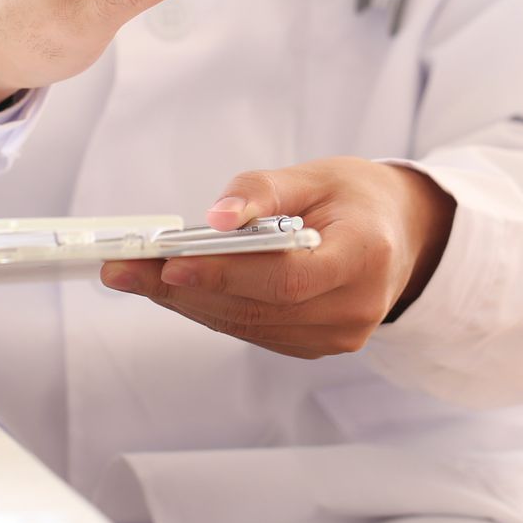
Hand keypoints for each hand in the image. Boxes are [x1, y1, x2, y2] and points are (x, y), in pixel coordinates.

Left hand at [100, 157, 456, 358]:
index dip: (227, 274)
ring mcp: (339, 335)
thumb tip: (213, 218)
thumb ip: (262, 192)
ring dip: (186, 302)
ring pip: (248, 325)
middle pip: (259, 307)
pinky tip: (173, 289)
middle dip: (184, 288)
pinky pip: (254, 331)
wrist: (400, 235)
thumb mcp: (316, 175)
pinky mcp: (317, 346)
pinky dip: (211, 309)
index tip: (170, 263)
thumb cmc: (356, 198)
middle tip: (123, 269)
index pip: (288, 277)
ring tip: (133, 277)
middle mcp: (356, 307)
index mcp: (367, 256)